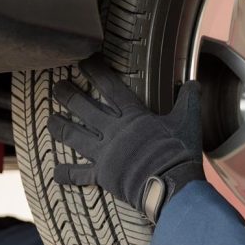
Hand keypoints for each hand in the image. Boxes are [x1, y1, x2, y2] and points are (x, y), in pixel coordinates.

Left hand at [47, 54, 204, 221]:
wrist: (171, 183)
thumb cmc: (180, 152)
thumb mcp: (188, 121)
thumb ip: (188, 100)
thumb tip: (194, 82)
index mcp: (133, 116)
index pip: (110, 88)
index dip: (95, 72)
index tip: (83, 61)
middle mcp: (114, 130)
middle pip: (84, 108)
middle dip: (68, 95)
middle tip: (57, 86)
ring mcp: (105, 152)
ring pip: (75, 136)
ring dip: (60, 127)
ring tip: (50, 120)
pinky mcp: (102, 174)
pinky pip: (80, 174)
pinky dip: (67, 174)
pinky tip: (54, 173)